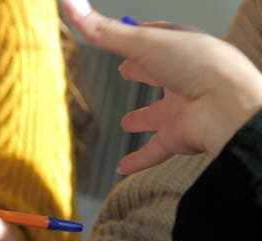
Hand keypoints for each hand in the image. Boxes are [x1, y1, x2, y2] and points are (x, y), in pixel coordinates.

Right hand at [63, 0, 261, 173]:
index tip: (120, 35)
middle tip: (126, 70)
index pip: (154, 39)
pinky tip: (123, 167)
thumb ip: (103, 31)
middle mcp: (182, 77)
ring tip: (128, 122)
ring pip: (158, 115)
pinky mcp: (178, 136)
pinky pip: (154, 150)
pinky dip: (138, 159)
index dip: (135, 36)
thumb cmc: (199, 67)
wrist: (228, 107)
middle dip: (141, 72)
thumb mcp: (142, 42)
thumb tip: (70, 5)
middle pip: (157, 73)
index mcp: (179, 48)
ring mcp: (181, 108)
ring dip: (143, 119)